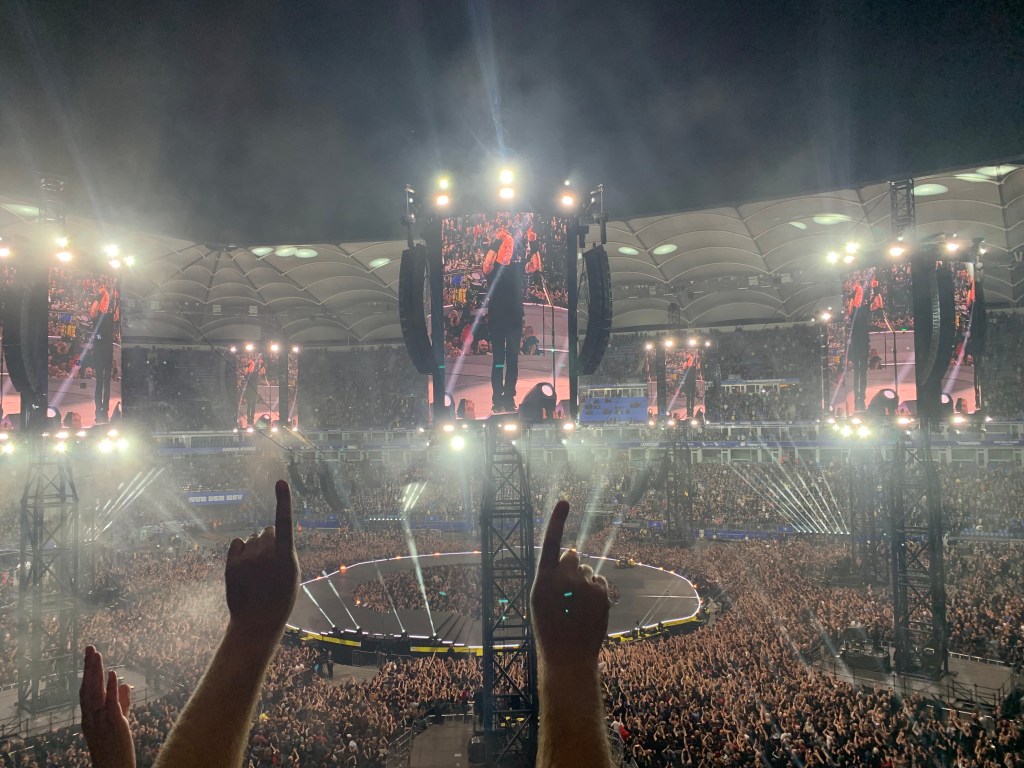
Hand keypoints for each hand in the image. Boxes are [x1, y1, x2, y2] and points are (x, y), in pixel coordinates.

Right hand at [80, 646, 134, 767]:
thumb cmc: (114, 747)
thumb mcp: (118, 722)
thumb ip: (122, 703)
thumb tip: (125, 683)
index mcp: (89, 717)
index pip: (86, 690)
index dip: (87, 673)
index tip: (90, 655)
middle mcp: (91, 717)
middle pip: (88, 688)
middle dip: (89, 667)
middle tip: (90, 648)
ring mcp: (101, 720)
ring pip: (96, 692)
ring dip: (96, 672)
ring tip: (97, 654)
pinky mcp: (114, 724)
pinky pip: (111, 703)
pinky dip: (111, 687)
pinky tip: (112, 673)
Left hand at [225, 480, 299, 636]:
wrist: (257, 621)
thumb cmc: (280, 597)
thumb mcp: (291, 573)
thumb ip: (283, 550)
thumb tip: (271, 534)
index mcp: (285, 555)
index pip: (284, 522)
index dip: (283, 500)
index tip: (280, 481)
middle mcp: (265, 552)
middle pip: (266, 531)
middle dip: (268, 540)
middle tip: (270, 562)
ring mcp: (247, 558)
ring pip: (252, 539)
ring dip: (255, 548)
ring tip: (257, 572)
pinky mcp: (232, 563)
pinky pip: (237, 544)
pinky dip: (240, 551)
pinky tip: (244, 567)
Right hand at [531, 500, 608, 667]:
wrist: (568, 656)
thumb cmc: (549, 628)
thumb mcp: (541, 600)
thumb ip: (553, 574)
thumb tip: (573, 551)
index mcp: (544, 580)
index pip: (551, 543)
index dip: (557, 521)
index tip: (565, 501)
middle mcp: (564, 578)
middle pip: (572, 557)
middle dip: (571, 567)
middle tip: (567, 593)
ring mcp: (585, 585)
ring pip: (587, 571)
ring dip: (583, 582)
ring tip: (576, 607)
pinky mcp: (601, 594)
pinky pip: (600, 582)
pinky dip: (596, 592)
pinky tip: (588, 610)